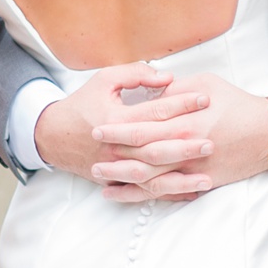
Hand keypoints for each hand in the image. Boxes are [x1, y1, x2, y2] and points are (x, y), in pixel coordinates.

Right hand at [34, 65, 212, 195]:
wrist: (53, 136)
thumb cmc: (83, 104)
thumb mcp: (104, 80)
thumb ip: (135, 74)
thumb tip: (167, 77)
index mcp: (116, 118)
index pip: (155, 111)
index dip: (181, 104)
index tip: (205, 98)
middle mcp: (118, 146)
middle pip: (158, 147)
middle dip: (187, 144)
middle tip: (213, 139)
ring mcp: (117, 167)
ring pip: (154, 176)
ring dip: (181, 177)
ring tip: (209, 176)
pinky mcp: (118, 181)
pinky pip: (147, 191)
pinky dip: (170, 193)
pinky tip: (192, 192)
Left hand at [91, 74, 267, 202]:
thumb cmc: (238, 104)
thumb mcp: (207, 84)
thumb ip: (176, 89)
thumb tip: (153, 91)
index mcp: (184, 121)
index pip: (143, 126)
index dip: (118, 128)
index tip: (97, 127)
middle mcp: (186, 148)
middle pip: (142, 155)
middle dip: (114, 155)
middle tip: (93, 155)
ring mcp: (194, 169)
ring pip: (152, 178)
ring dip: (124, 179)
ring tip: (101, 179)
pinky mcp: (203, 182)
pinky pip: (170, 191)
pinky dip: (147, 195)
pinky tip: (130, 194)